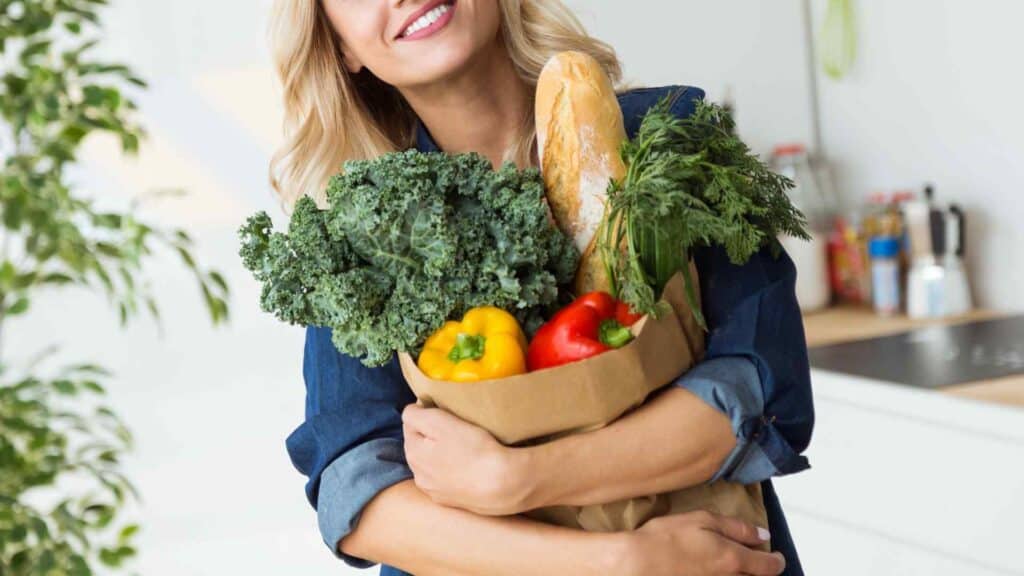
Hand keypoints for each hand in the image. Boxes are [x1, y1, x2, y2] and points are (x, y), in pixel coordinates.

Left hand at [402, 404, 528, 515]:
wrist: (503, 485)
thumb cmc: (473, 449)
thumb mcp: (440, 422)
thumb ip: (416, 415)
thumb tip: (411, 411)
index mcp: (413, 453)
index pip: (411, 423)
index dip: (427, 413)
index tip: (446, 411)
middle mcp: (418, 475)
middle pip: (420, 446)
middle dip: (431, 435)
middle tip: (456, 428)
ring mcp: (434, 492)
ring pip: (431, 465)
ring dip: (440, 455)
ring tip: (463, 448)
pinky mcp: (451, 502)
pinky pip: (445, 480)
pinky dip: (451, 472)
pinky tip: (467, 467)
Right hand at [613, 511, 784, 575]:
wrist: (636, 564)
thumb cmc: (666, 538)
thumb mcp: (702, 520)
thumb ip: (736, 528)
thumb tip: (762, 536)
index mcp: (733, 559)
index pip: (769, 567)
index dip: (777, 561)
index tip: (776, 556)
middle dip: (758, 570)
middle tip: (752, 560)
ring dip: (740, 574)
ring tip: (729, 564)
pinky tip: (711, 570)